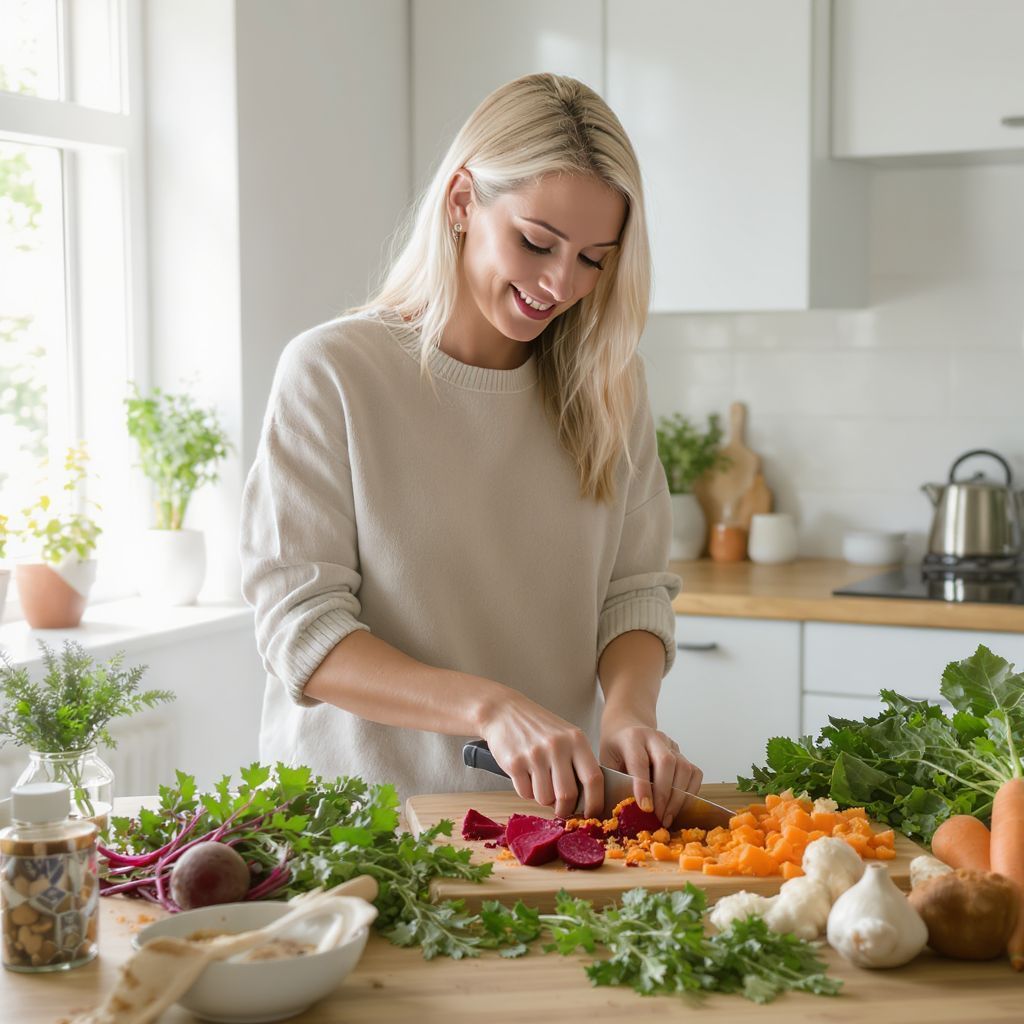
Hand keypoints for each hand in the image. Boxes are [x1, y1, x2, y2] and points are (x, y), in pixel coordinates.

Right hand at [478, 692, 603, 819]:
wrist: (505, 712)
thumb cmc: (539, 727)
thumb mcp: (566, 736)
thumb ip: (578, 763)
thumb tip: (588, 800)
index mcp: (576, 740)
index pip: (593, 779)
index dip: (595, 802)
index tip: (590, 814)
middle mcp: (557, 746)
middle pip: (568, 795)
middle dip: (565, 809)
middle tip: (561, 809)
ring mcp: (535, 754)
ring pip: (544, 798)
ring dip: (543, 798)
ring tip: (539, 782)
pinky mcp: (515, 762)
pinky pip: (525, 793)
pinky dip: (526, 791)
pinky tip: (525, 775)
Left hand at [600, 718, 702, 828]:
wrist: (627, 725)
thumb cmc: (615, 748)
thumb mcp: (607, 761)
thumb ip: (615, 781)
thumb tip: (624, 812)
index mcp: (631, 738)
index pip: (639, 761)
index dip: (643, 786)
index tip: (646, 808)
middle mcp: (654, 737)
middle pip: (667, 762)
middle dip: (665, 794)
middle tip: (660, 818)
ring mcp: (671, 744)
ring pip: (684, 768)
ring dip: (678, 797)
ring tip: (668, 817)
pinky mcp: (682, 752)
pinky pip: (694, 773)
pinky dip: (690, 792)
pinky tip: (679, 806)